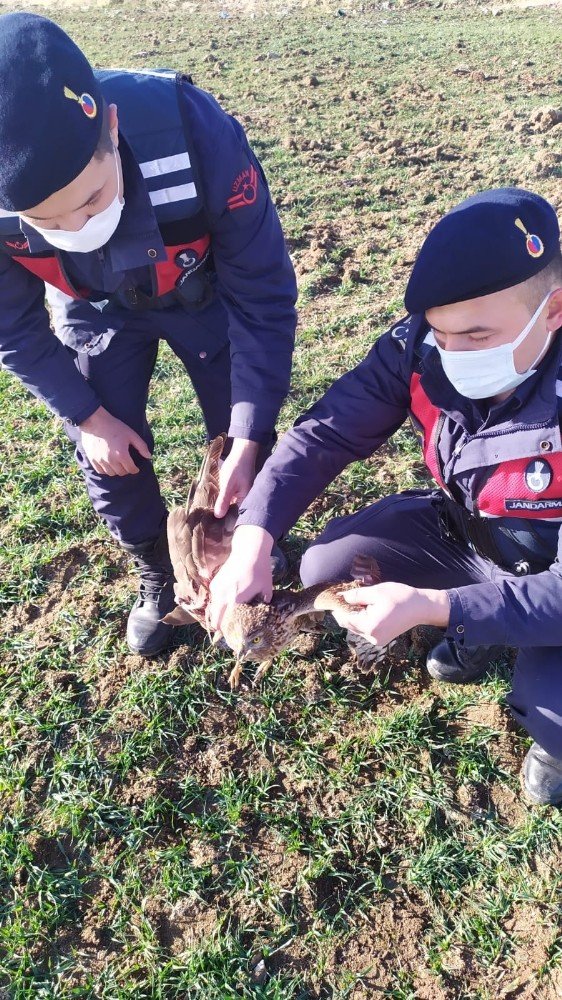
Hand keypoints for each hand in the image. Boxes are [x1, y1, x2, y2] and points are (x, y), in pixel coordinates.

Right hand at [79, 405, 151, 476]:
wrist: (95, 421)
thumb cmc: (114, 427)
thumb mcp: (131, 434)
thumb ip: (141, 446)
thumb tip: (149, 456)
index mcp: (122, 454)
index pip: (131, 469)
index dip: (135, 470)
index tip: (136, 468)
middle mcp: (111, 460)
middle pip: (121, 473)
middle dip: (126, 470)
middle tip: (127, 465)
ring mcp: (100, 461)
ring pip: (111, 473)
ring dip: (116, 471)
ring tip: (118, 465)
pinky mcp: (92, 459)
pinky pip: (101, 471)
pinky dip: (106, 470)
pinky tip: (109, 465)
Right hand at [209, 525, 273, 630]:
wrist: (249, 550)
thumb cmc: (260, 570)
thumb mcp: (266, 590)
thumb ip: (262, 606)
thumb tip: (261, 619)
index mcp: (235, 600)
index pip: (228, 624)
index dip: (230, 633)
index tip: (234, 639)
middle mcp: (222, 596)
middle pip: (216, 620)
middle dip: (221, 628)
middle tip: (228, 634)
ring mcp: (216, 589)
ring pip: (212, 611)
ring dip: (217, 618)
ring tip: (225, 624)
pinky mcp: (214, 584)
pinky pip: (213, 601)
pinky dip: (217, 607)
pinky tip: (224, 609)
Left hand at [214, 438, 259, 517]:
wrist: (241, 453)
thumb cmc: (236, 467)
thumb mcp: (227, 484)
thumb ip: (223, 500)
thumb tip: (218, 516)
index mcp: (246, 500)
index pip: (236, 517)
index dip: (226, 523)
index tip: (214, 528)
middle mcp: (246, 500)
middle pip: (233, 513)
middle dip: (222, 517)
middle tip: (209, 524)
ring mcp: (242, 496)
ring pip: (231, 507)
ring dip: (222, 509)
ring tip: (209, 518)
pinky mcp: (238, 491)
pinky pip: (230, 500)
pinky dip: (223, 502)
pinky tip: (214, 504)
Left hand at [332, 582, 449, 647]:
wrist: (421, 607)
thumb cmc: (400, 597)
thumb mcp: (376, 592)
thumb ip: (356, 596)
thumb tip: (341, 597)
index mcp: (369, 626)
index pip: (344, 619)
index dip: (338, 608)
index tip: (336, 598)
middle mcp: (372, 637)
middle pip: (349, 625)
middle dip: (346, 612)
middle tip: (348, 597)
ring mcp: (377, 640)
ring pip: (356, 628)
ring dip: (354, 616)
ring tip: (360, 602)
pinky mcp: (381, 639)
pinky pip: (365, 630)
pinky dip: (363, 621)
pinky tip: (368, 609)